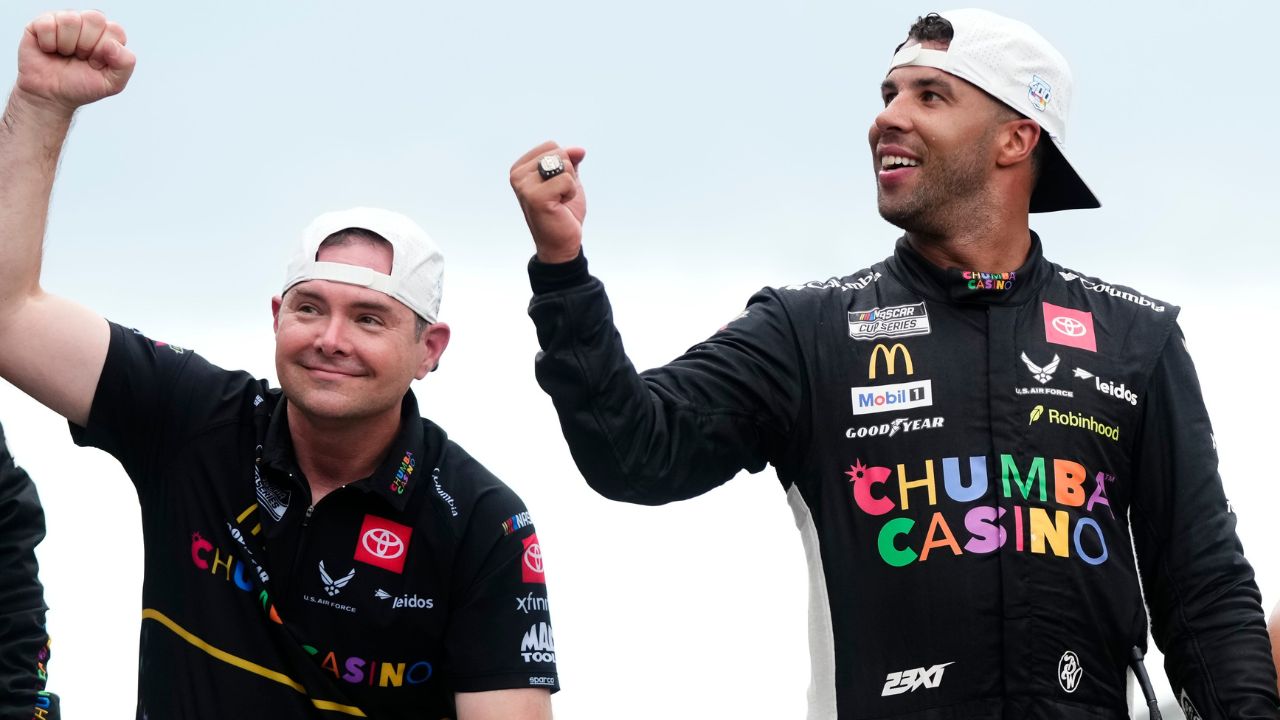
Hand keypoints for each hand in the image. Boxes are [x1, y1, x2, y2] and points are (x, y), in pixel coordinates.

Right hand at [15, 10, 135, 116]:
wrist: (50, 96)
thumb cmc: (80, 86)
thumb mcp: (112, 83)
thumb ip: (125, 64)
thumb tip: (113, 44)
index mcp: (107, 35)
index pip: (115, 29)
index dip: (105, 49)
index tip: (95, 63)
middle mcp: (87, 24)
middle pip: (94, 18)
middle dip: (87, 45)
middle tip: (80, 58)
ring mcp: (64, 21)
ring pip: (70, 19)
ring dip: (67, 44)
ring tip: (64, 54)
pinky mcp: (41, 23)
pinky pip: (47, 24)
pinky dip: (48, 43)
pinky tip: (49, 50)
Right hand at [510, 141, 586, 263]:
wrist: (562, 243)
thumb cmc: (563, 212)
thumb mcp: (568, 180)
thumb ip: (570, 161)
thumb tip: (579, 150)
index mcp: (520, 168)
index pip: (552, 146)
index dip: (564, 164)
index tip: (556, 186)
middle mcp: (517, 175)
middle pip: (558, 153)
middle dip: (568, 174)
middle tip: (559, 196)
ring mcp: (523, 186)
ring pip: (563, 164)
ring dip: (570, 184)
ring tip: (559, 201)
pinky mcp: (535, 197)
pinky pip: (566, 180)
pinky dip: (570, 193)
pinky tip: (560, 207)